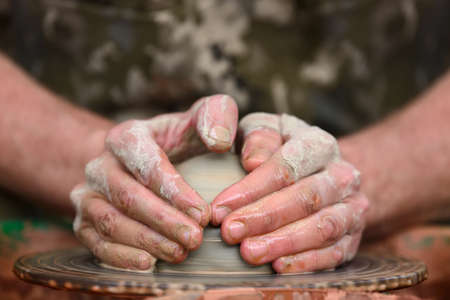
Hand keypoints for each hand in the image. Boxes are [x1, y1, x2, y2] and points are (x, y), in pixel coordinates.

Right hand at [70, 95, 237, 269]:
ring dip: (146, 241)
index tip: (203, 214)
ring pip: (110, 221)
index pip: (148, 165)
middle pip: (128, 197)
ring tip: (179, 253)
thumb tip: (220, 140)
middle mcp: (101, 164)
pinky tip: (148, 263)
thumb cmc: (174, 141)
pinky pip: (95, 242)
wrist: (134, 159)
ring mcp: (88, 193)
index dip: (175, 192)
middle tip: (195, 239)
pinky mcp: (83, 219)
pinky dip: (120, 256)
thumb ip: (214, 116)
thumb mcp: (195, 120)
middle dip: (164, 221)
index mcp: (126, 137)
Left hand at [211, 113, 368, 272]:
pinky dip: (307, 262)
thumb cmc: (282, 149)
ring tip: (250, 253)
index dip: (252, 189)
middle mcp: (342, 175)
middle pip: (306, 198)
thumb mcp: (267, 130)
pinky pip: (335, 253)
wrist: (323, 171)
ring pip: (323, 228)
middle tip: (230, 233)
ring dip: (284, 243)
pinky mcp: (353, 236)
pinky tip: (278, 267)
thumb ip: (258, 137)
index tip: (219, 208)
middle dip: (264, 218)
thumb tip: (252, 161)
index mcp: (319, 144)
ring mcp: (352, 207)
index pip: (287, 166)